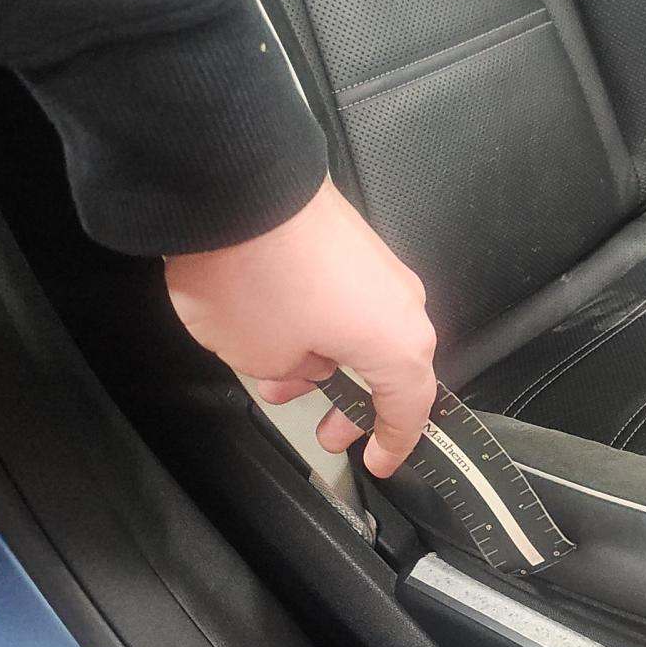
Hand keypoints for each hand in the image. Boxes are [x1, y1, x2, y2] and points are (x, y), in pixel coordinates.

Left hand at [165, 178, 436, 477]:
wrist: (236, 184)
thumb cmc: (257, 277)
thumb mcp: (264, 358)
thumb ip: (292, 373)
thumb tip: (302, 360)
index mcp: (398, 344)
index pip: (410, 410)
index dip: (395, 443)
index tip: (382, 461)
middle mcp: (401, 302)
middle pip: (390, 368)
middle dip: (355, 405)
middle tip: (331, 432)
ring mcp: (378, 265)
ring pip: (364, 331)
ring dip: (328, 363)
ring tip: (279, 380)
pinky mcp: (350, 239)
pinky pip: (347, 297)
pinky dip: (321, 325)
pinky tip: (276, 333)